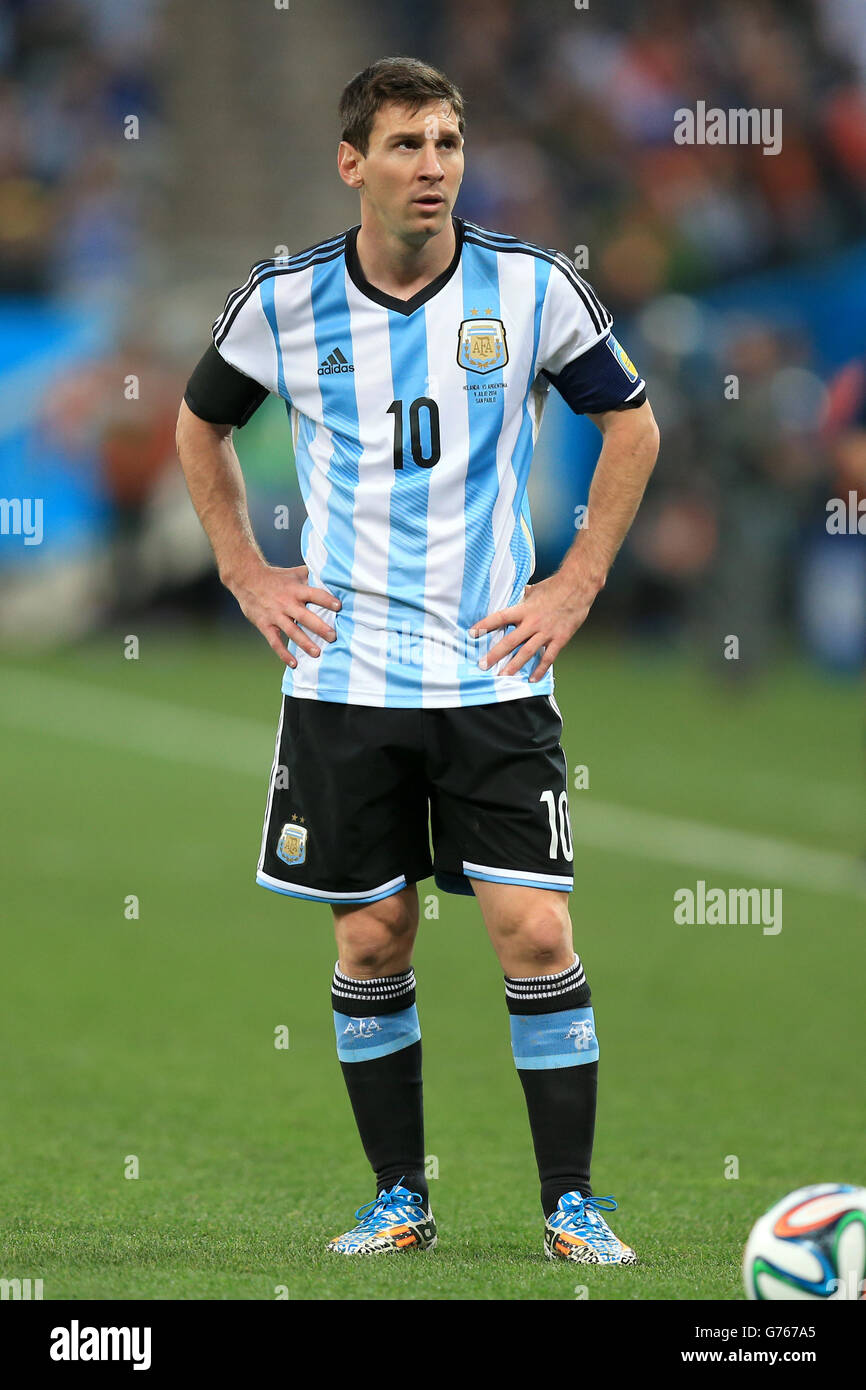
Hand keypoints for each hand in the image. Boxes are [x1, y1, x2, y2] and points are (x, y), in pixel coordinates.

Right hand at [226, 559, 340, 666]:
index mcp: (296, 590)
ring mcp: (275, 615)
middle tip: (333, 637)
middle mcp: (286, 603)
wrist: (246, 578)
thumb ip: (311, 576)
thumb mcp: (294, 573)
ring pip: (292, 631)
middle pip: (305, 616)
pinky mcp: (265, 625)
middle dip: (319, 627)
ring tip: (317, 653)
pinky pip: (275, 641)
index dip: (326, 600)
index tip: (339, 606)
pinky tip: (294, 664)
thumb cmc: (276, 577)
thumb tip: (331, 575)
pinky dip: (283, 653)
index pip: (314, 594)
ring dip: (304, 643)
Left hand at [469, 566, 603, 681]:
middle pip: (510, 641)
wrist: (578, 587)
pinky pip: (548, 658)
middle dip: (495, 654)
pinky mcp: (559, 639)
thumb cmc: (555, 586)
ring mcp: (546, 632)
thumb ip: (522, 597)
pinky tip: (532, 679)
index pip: (500, 618)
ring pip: (527, 652)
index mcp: (524, 609)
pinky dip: (540, 669)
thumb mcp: (534, 589)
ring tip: (503, 676)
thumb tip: (513, 595)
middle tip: (483, 665)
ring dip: (514, 666)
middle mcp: (533, 622)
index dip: (485, 625)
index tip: (472, 633)